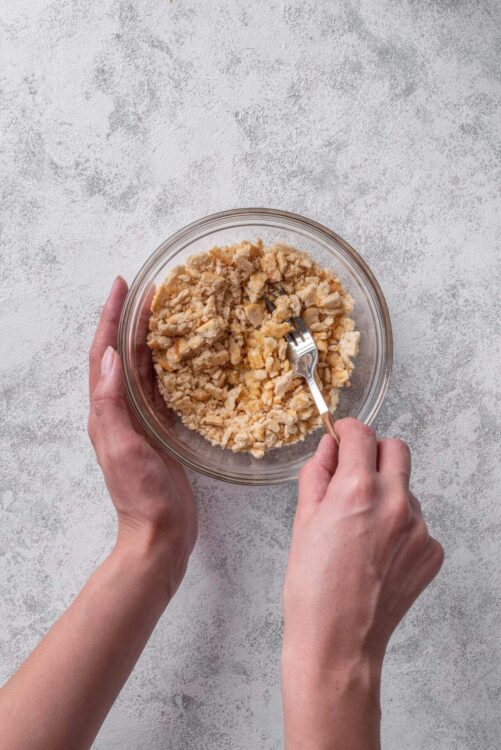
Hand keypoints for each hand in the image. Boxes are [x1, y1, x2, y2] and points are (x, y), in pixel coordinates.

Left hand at [88, 278, 196, 595]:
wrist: (160, 531)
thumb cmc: (141, 494)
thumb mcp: (122, 446)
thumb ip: (111, 402)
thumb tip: (107, 355)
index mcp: (105, 409)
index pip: (103, 353)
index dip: (110, 317)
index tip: (121, 285)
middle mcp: (119, 408)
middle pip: (120, 353)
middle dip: (129, 318)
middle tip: (147, 288)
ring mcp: (140, 418)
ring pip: (141, 367)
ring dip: (148, 337)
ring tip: (164, 310)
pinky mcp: (160, 428)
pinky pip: (161, 387)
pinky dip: (168, 364)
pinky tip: (182, 354)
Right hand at [282, 418, 443, 748]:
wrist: (338, 642)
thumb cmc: (312, 586)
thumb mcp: (302, 520)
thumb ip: (317, 474)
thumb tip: (328, 448)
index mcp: (357, 489)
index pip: (362, 434)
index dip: (347, 430)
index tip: (342, 435)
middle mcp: (395, 502)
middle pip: (395, 449)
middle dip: (373, 454)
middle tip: (353, 476)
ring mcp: (419, 528)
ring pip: (406, 488)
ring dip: (386, 494)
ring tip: (360, 530)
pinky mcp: (431, 551)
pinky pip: (417, 522)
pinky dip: (399, 527)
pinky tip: (376, 552)